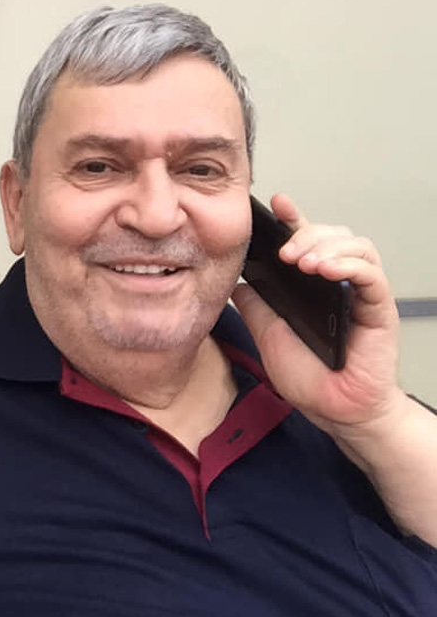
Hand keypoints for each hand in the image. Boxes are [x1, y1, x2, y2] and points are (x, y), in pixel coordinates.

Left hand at [232, 193, 407, 437]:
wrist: (335, 413)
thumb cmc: (311, 379)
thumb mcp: (269, 335)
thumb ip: (256, 306)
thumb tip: (236, 280)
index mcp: (314, 286)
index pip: (308, 240)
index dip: (294, 218)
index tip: (277, 203)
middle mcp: (339, 283)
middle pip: (333, 234)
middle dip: (306, 233)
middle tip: (284, 251)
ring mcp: (361, 294)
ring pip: (356, 245)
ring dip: (326, 245)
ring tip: (302, 262)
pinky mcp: (379, 308)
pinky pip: (370, 274)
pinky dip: (348, 264)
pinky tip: (326, 270)